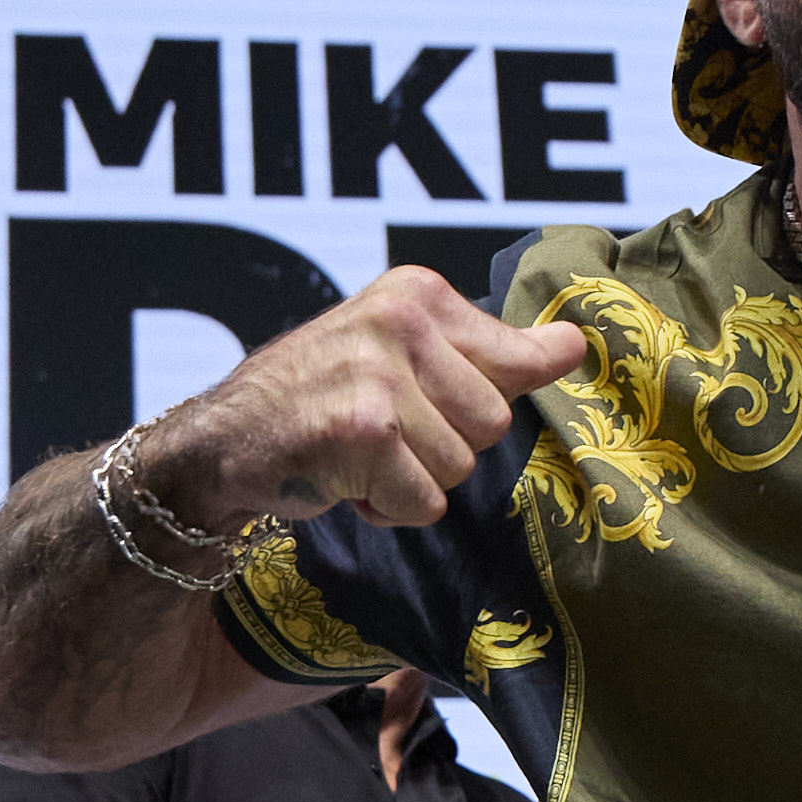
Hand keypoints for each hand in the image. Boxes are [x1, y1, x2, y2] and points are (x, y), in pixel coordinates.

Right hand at [137, 270, 588, 531]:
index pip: (518, 356)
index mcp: (417, 292)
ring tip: (358, 458)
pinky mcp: (365, 433)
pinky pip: (425, 502)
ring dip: (412, 482)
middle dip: (444, 447)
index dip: (490, 398)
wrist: (223, 441)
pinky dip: (388, 509)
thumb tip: (577, 346)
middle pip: (493, 423)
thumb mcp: (401, 349)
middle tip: (383, 435)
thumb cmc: (317, 398)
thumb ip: (487, 352)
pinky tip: (344, 482)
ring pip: (460, 467)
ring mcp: (382, 375)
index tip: (450, 403)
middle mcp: (401, 321)